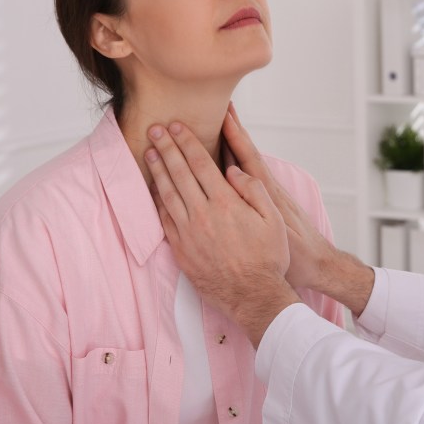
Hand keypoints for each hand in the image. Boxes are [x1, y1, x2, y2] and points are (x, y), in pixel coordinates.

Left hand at [145, 121, 299, 345]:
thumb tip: (234, 171)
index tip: (175, 127)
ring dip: (157, 170)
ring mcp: (189, 233)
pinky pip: (164, 219)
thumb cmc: (268, 258)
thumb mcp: (273, 220)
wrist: (254, 296)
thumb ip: (254, 190)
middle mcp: (203, 215)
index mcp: (226, 203)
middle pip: (179, 173)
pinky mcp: (181, 250)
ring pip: (167, 194)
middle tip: (154, 130)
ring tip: (150, 152)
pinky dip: (157, 200)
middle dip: (166, 148)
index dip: (186, 142)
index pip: (201, 164)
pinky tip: (154, 189)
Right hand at [220, 103, 336, 290]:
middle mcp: (268, 191)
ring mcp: (268, 197)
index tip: (225, 113)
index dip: (237, 136)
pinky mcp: (269, 205)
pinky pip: (248, 178)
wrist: (319, 267)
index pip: (249, 157)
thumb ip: (259, 204)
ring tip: (219, 124)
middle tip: (218, 106)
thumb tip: (234, 177)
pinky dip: (237, 164)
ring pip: (246, 165)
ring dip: (233, 144)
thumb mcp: (278, 232)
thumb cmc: (299, 257)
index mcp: (270, 194)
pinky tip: (225, 159)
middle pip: (246, 154)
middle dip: (232, 131)